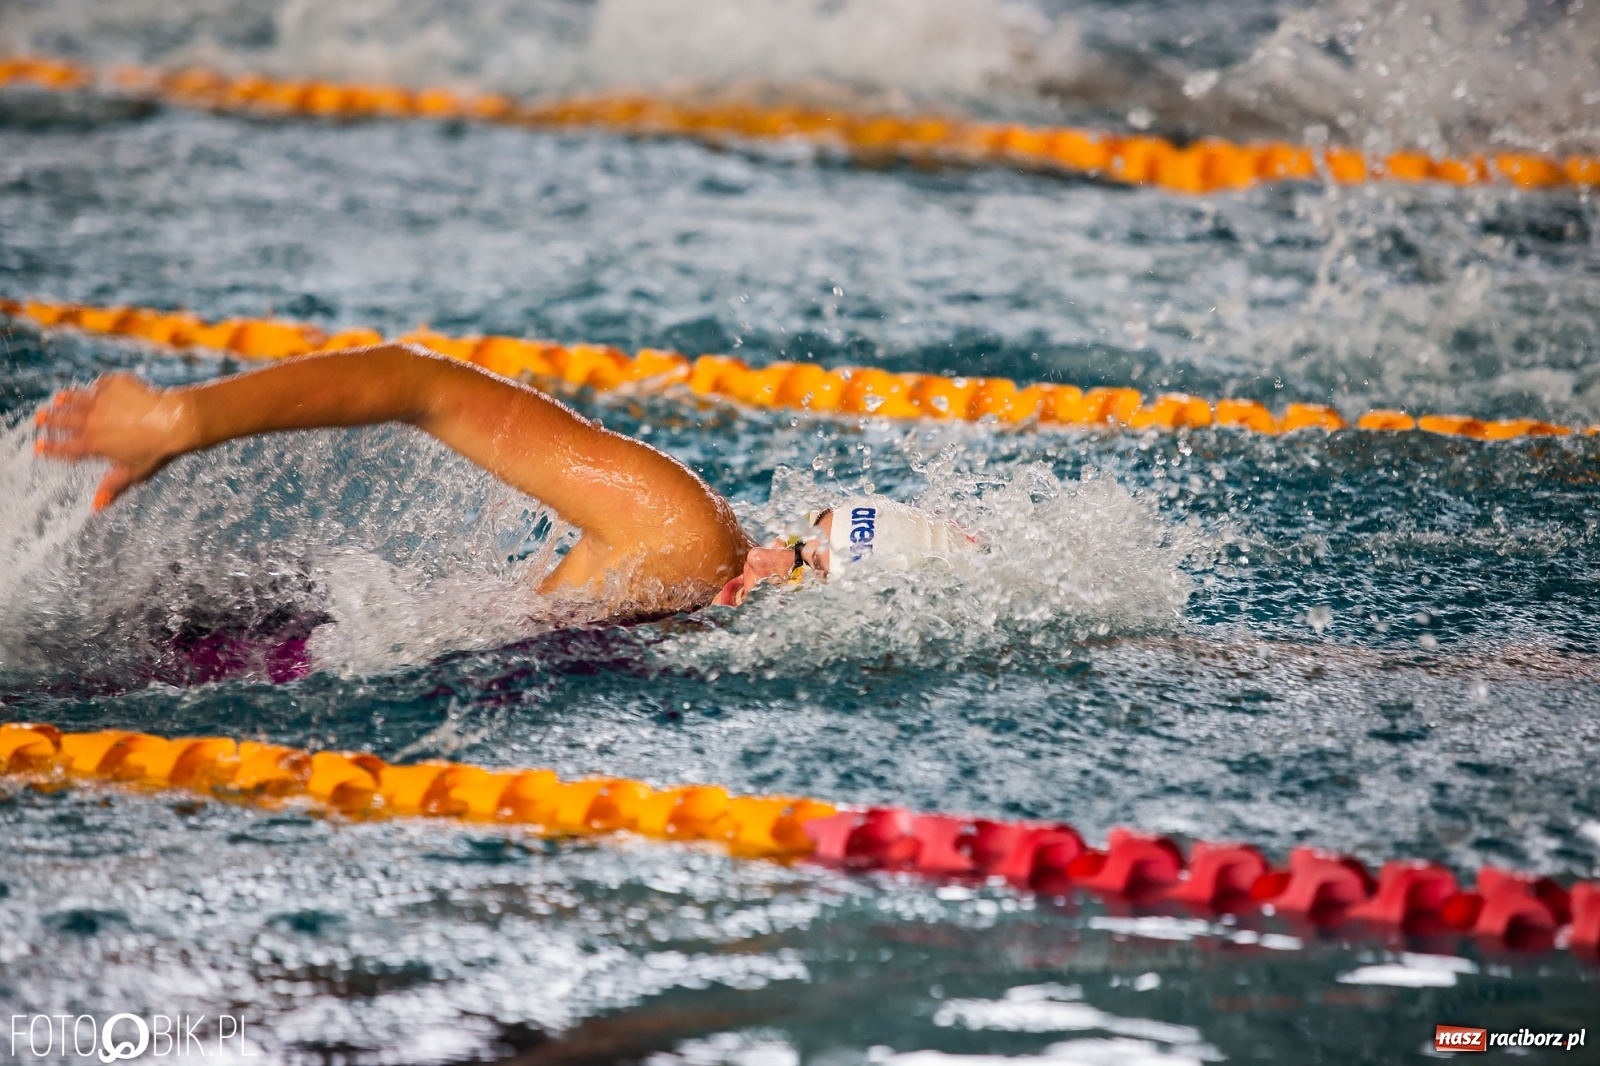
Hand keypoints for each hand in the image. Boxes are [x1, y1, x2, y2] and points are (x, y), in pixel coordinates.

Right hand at [34, 373, 192, 509]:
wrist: (174, 421)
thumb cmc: (157, 450)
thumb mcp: (134, 473)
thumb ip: (113, 486)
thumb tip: (95, 507)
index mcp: (93, 444)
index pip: (65, 448)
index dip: (49, 449)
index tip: (37, 447)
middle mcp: (91, 421)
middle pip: (63, 420)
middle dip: (50, 420)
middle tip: (40, 417)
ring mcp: (101, 400)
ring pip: (77, 399)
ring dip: (67, 399)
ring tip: (59, 398)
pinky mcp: (114, 384)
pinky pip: (101, 385)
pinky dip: (98, 387)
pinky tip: (97, 388)